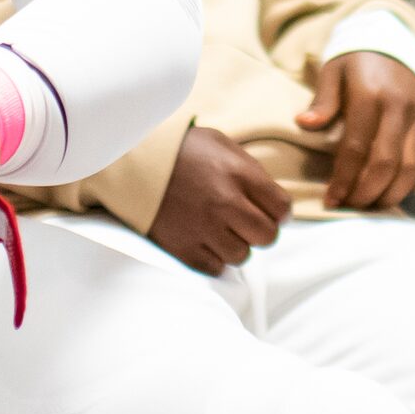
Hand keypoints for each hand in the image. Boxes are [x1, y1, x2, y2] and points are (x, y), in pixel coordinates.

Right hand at [149, 126, 292, 273]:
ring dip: (236, 245)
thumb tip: (272, 200)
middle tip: (247, 223)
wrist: (132, 162)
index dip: (280, 212)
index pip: (282, 208)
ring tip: (221, 230)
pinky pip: (216, 268)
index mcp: (239, 174)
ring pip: (242, 256)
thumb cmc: (181, 150)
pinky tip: (205, 241)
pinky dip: (214, 258)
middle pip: (267, 237)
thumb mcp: (221, 145)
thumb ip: (250, 171)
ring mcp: (204, 228)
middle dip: (262, 231)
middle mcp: (225, 203)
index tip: (272, 212)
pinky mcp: (183, 248)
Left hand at [300, 49, 414, 210]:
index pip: (357, 147)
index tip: (332, 200)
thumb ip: (323, 101)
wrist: (394, 40)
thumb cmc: (356, 63)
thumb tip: (304, 125)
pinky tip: (397, 191)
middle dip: (367, 193)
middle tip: (351, 206)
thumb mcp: (333, 71)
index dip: (344, 179)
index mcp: (372, 94)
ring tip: (373, 204)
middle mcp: (401, 106)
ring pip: (412, 169)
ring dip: (392, 194)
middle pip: (387, 164)